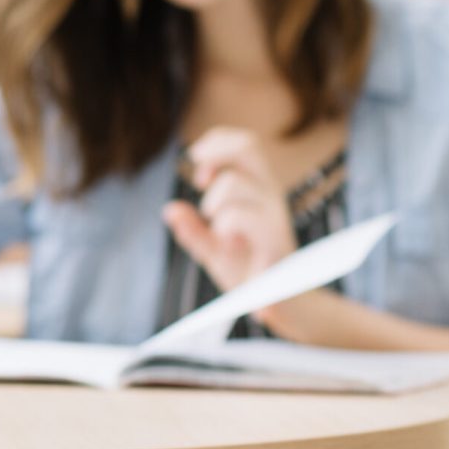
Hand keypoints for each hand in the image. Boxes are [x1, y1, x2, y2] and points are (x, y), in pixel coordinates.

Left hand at [162, 127, 296, 292]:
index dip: (217, 143)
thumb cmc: (249, 271)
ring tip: (217, 228)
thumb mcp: (214, 249)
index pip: (245, 144)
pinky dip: (225, 226)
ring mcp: (275, 215)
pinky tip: (227, 243)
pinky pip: (242, 217)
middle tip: (200, 180)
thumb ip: (192, 230)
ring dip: (213, 203)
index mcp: (259, 191)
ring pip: (235, 184)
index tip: (197, 162)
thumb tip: (170, 210)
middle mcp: (270, 195)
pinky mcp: (275, 239)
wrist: (278, 305)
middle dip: (216, 153)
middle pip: (249, 146)